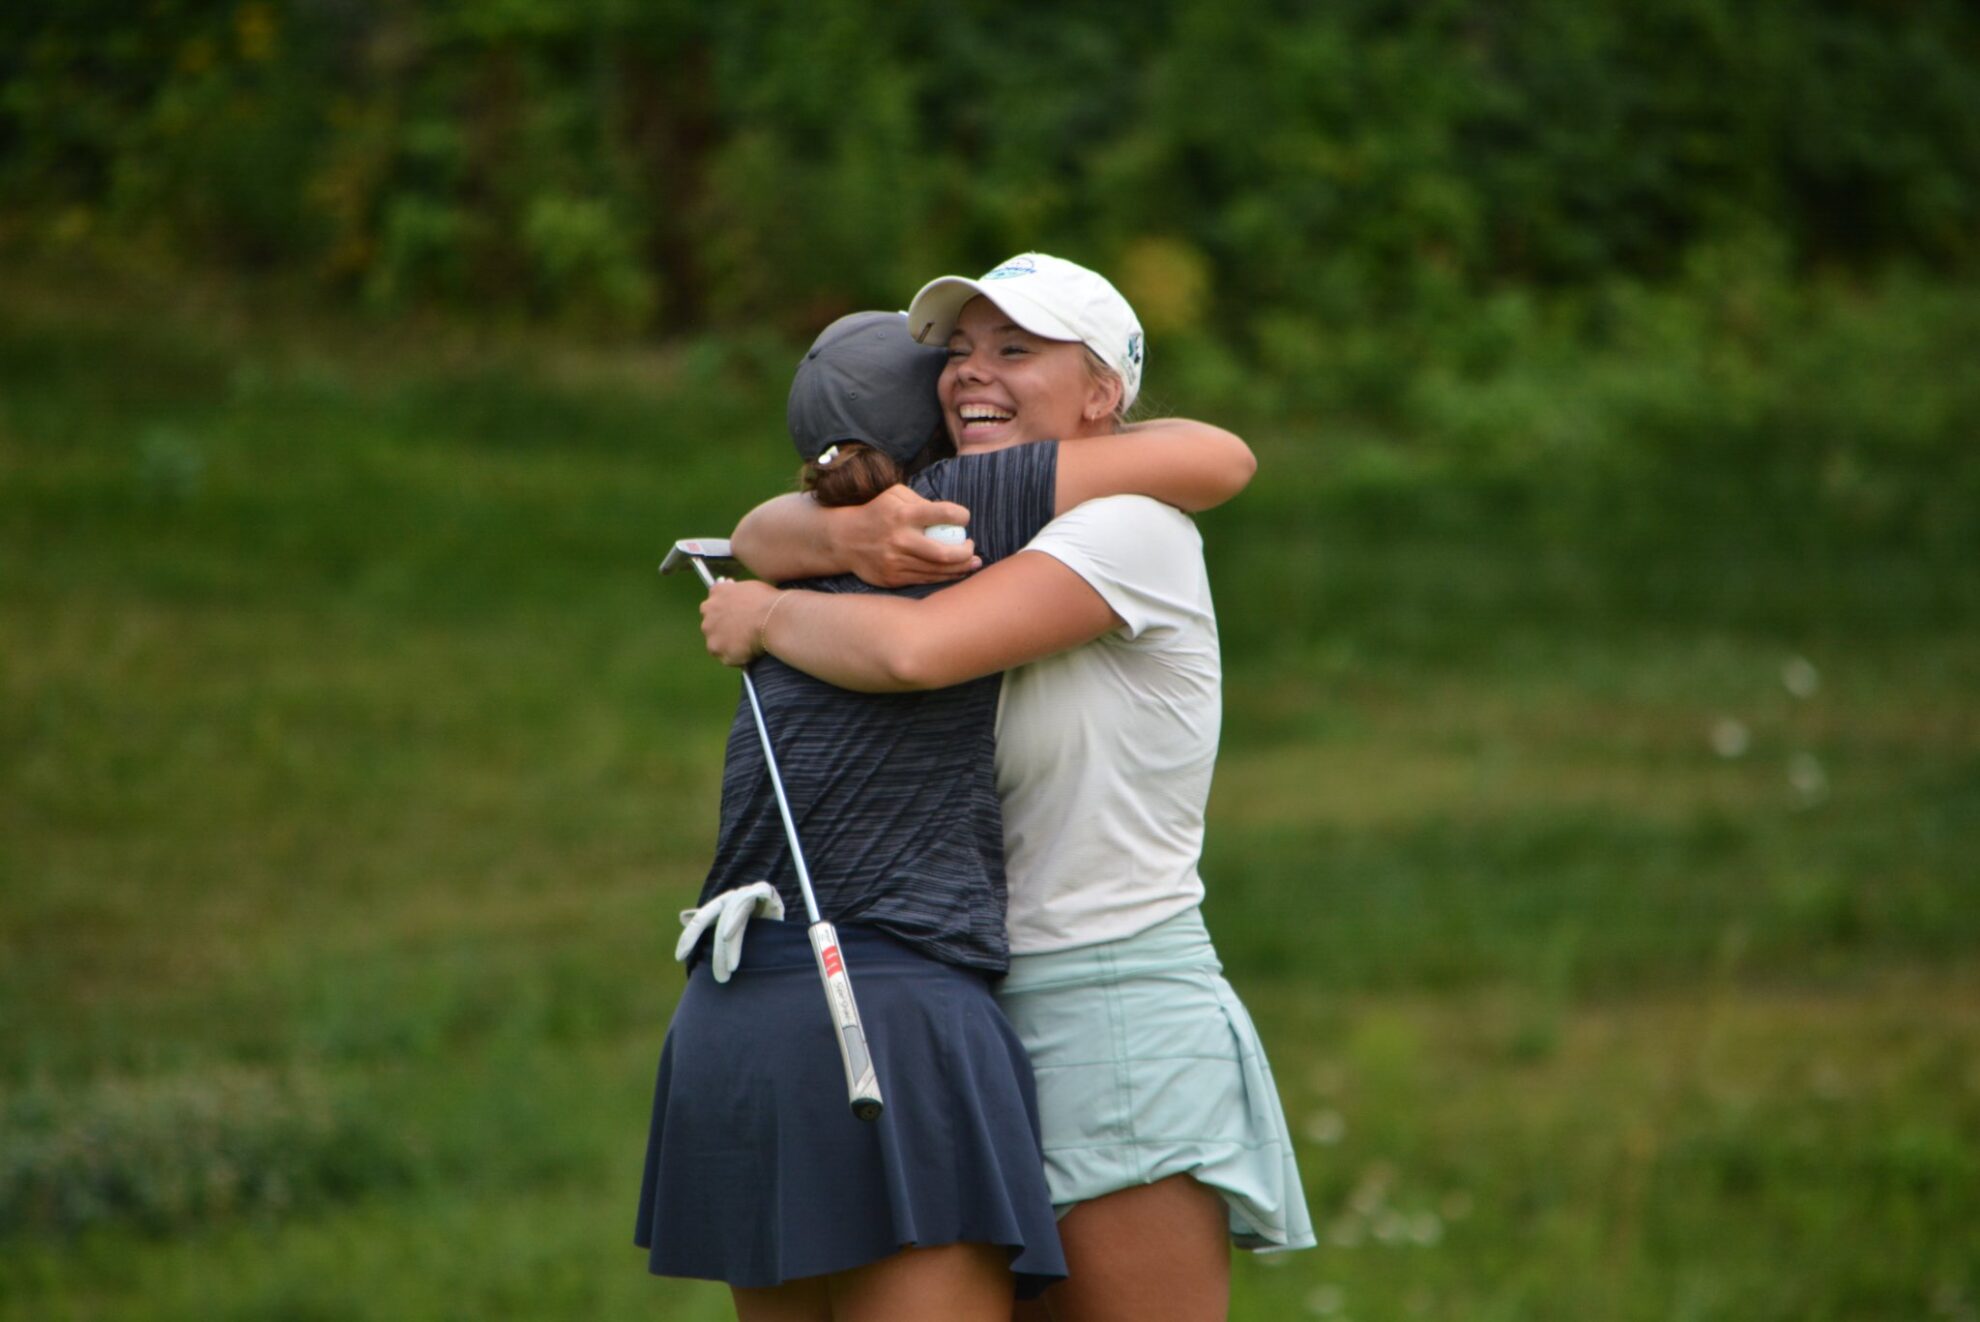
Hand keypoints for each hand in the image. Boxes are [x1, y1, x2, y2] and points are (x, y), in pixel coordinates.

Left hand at [675, 881, 786, 981]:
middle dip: (719, 951)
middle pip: (720, 921)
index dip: (690, 935)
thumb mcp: (731, 924)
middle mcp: (733, 896)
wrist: (782, 909)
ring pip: (733, 917)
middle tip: (720, 977)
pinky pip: (748, 902)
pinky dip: (736, 918)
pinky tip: (727, 935)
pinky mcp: (765, 890)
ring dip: (731, 944)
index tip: (680, 957)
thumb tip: (682, 916)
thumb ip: (707, 920)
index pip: (702, 918)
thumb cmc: (757, 921)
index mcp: (722, 902)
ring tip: (732, 968)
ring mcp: (749, 891)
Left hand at [700, 578, 780, 665]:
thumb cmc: (766, 601)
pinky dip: (735, 657)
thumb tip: (728, 586)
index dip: (724, 612)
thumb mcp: (747, 586)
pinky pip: (725, 657)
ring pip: (716, 642)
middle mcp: (708, 612)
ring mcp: (711, 632)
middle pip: (711, 624)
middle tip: (742, 632)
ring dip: (728, 644)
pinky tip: (750, 653)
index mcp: (716, 593)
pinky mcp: (717, 650)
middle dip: (723, 629)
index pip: (712, 604)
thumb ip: (732, 589)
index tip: (733, 617)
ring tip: (748, 644)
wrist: (772, 619)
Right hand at [833, 485, 980, 586]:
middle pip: (945, 553)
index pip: (944, 514)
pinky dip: (944, 576)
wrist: (845, 539)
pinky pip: (926, 579)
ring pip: (938, 570)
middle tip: (971, 546)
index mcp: (904, 514)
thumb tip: (950, 516)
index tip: (964, 519)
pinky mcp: (894, 578)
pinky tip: (955, 571)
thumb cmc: (877, 513)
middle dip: (966, 552)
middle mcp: (901, 539)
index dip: (962, 516)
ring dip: (961, 567)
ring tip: (972, 562)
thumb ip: (922, 501)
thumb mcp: (895, 495)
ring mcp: (897, 562)